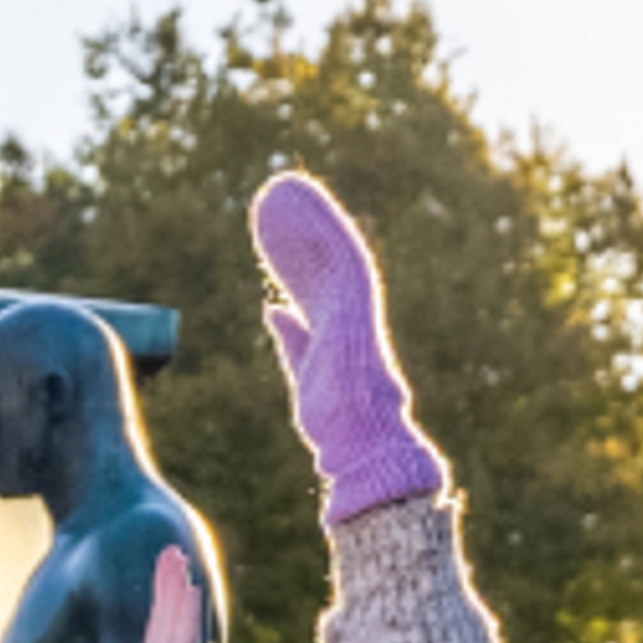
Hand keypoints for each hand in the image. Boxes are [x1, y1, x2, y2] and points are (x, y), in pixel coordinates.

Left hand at [251, 165, 447, 525]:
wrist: (368, 453)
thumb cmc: (343, 437)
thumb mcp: (307, 380)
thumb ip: (294, 343)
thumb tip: (274, 309)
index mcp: (341, 339)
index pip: (315, 291)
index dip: (296, 262)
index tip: (277, 238)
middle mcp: (351, 321)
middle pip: (321, 267)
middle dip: (298, 234)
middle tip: (275, 199)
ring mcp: (356, 315)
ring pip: (333, 256)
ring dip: (310, 221)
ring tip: (282, 189)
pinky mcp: (357, 312)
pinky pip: (341, 261)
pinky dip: (322, 230)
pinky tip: (300, 203)